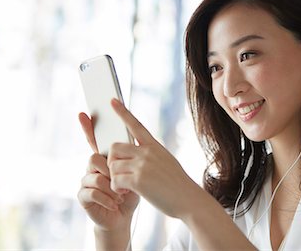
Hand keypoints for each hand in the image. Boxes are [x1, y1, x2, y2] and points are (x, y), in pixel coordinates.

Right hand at [77, 113, 138, 231]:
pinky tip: (114, 204)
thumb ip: (132, 157)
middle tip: (124, 182)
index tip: (83, 113)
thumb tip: (133, 139)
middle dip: (111, 172)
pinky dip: (107, 199)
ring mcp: (86, 180)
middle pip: (95, 158)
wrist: (125, 216)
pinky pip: (93, 192)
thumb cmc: (132, 192)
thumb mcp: (137, 172)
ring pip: (96, 176)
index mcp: (106, 158)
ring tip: (121, 196)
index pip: (95, 139)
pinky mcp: (83, 196)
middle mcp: (93, 167)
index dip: (88, 127)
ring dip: (112, 188)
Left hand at [108, 98, 199, 218]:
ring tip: (125, 188)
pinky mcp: (138, 180)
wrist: (189, 200)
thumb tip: (134, 153)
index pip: (135, 125)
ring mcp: (143, 165)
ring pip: (112, 165)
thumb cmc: (177, 185)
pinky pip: (115, 180)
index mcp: (154, 146)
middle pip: (115, 147)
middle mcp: (148, 152)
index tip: (112, 101)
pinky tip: (125, 193)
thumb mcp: (166, 162)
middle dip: (112, 161)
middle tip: (119, 173)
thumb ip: (150, 155)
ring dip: (114, 178)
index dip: (122, 112)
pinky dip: (116, 189)